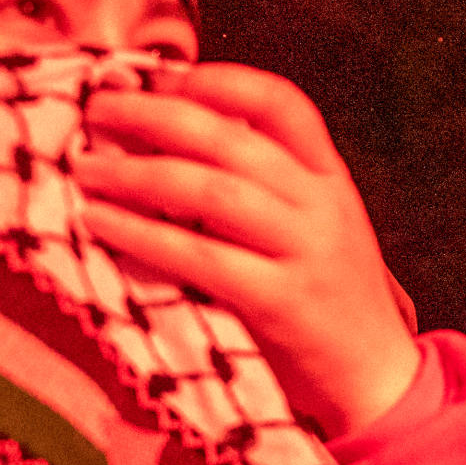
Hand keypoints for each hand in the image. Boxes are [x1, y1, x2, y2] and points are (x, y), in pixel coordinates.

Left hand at [73, 64, 419, 438]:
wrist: (379, 383)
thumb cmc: (325, 304)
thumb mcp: (313, 232)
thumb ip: (265, 190)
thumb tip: (163, 143)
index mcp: (332, 180)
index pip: (283, 105)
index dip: (220, 82)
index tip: (162, 80)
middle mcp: (324, 207)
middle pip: (231, 139)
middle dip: (154, 116)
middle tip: (98, 110)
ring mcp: (307, 253)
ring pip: (211, 191)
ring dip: (136, 172)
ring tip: (86, 167)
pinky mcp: (282, 303)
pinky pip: (200, 257)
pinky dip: (141, 234)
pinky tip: (99, 223)